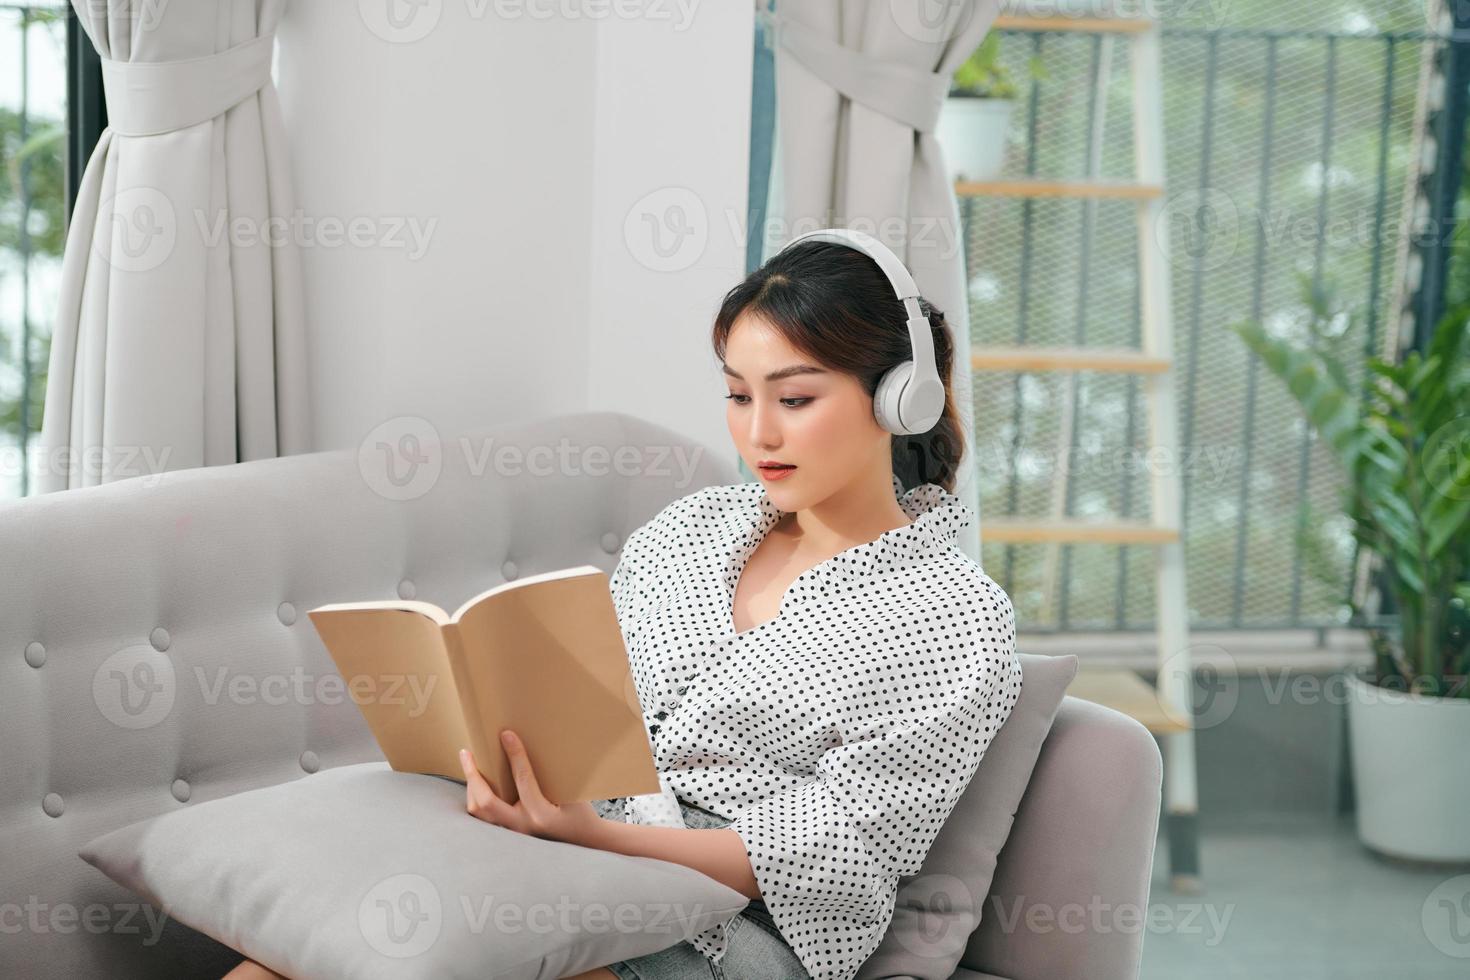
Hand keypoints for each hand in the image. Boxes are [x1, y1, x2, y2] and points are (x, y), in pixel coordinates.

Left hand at [458, 730, 603, 846]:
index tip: (507, 735)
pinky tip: (477, 784)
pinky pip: (482, 816)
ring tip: (470, 766)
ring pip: (479, 811)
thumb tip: (526, 748)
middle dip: (472, 775)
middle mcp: (522, 826)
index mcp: (542, 814)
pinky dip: (476, 798)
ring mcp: (512, 833)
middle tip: (466, 752)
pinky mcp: (507, 833)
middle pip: (486, 802)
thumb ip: (550, 775)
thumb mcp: (572, 793)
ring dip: (472, 787)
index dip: (515, 755)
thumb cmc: (579, 813)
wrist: (582, 841)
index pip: (524, 780)